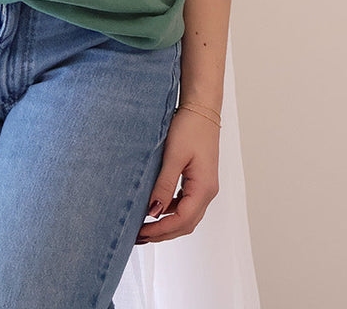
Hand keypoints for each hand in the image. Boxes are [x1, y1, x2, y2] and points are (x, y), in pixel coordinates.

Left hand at [136, 106, 219, 243]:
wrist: (201, 109)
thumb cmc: (189, 128)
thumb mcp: (173, 156)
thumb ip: (164, 184)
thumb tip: (153, 212)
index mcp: (204, 188)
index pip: (181, 220)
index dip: (160, 230)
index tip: (140, 233)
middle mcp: (207, 192)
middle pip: (185, 224)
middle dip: (162, 233)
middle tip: (138, 237)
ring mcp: (204, 187)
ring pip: (186, 216)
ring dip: (166, 225)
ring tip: (144, 227)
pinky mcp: (198, 180)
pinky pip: (185, 204)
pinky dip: (171, 212)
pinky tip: (156, 209)